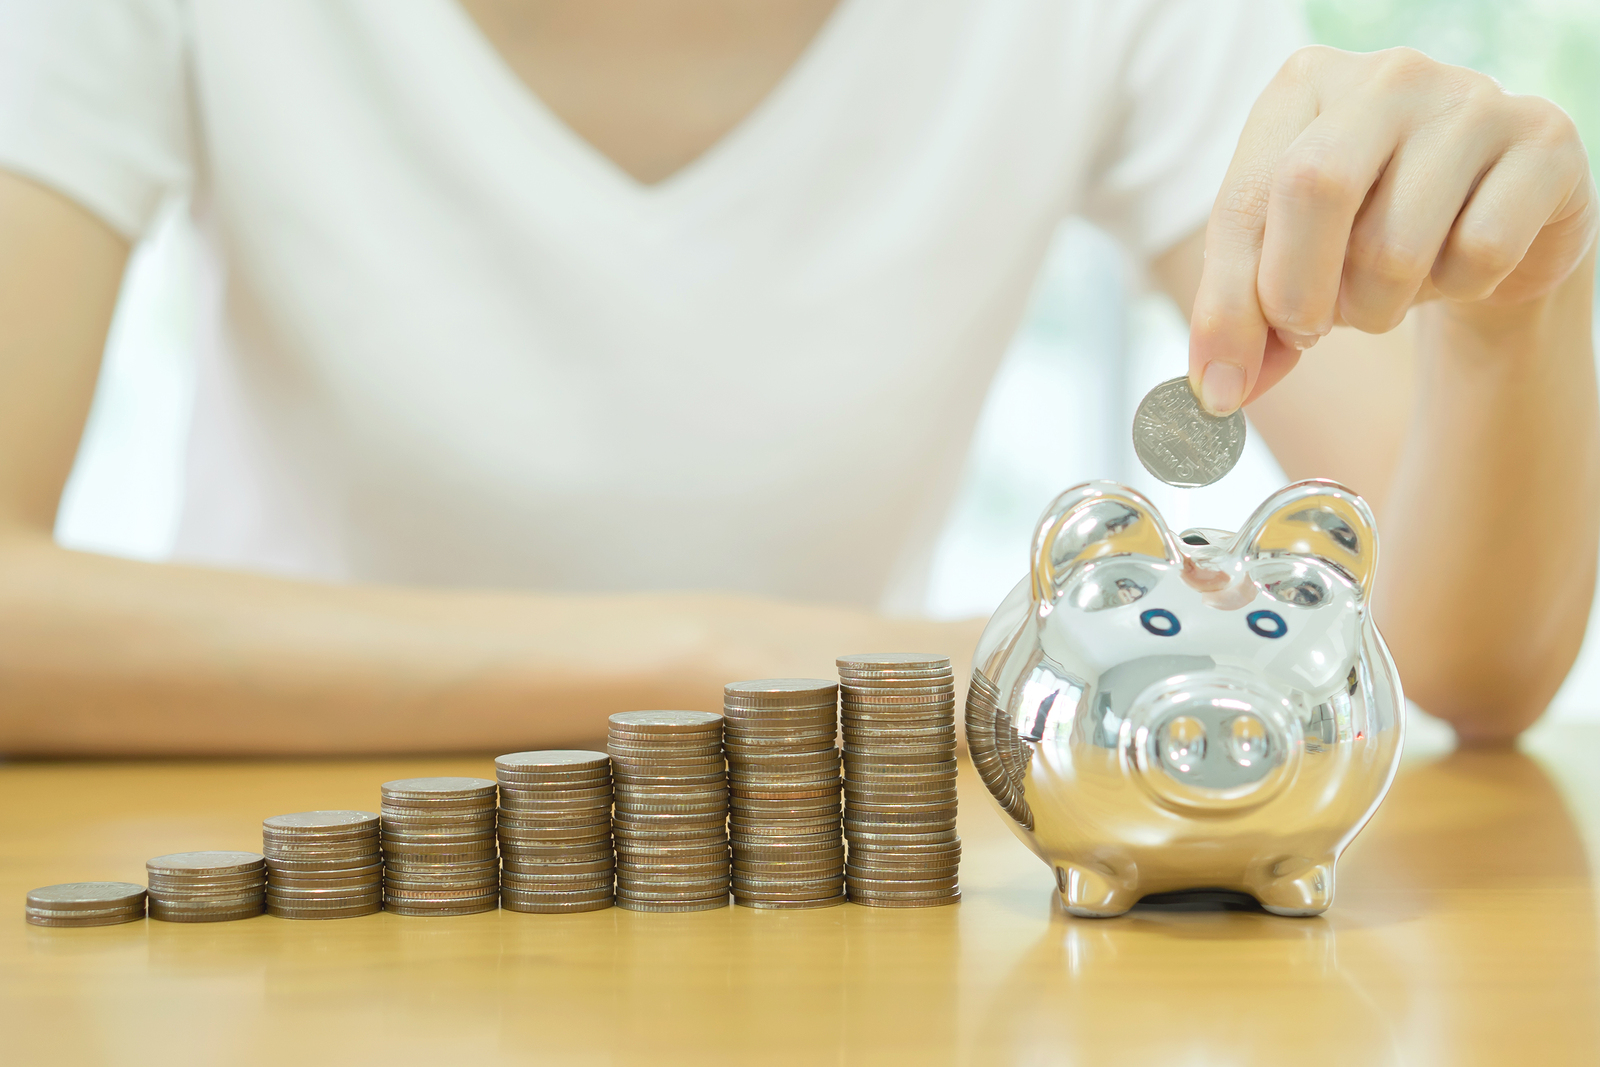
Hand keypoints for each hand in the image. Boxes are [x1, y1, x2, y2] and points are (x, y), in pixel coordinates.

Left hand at [1189, 46, 1598, 414]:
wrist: (1490, 232)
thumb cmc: (1369, 239)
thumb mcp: (1289, 268)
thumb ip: (1245, 318)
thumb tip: (1218, 389)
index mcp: (1303, 87)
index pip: (1245, 199)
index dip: (1227, 305)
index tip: (1222, 387)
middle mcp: (1386, 77)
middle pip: (1314, 187)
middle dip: (1298, 295)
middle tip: (1308, 333)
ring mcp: (1471, 99)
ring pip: (1395, 242)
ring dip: (1377, 307)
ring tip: (1387, 292)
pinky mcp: (1544, 140)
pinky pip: (1479, 252)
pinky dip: (1459, 289)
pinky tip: (1461, 265)